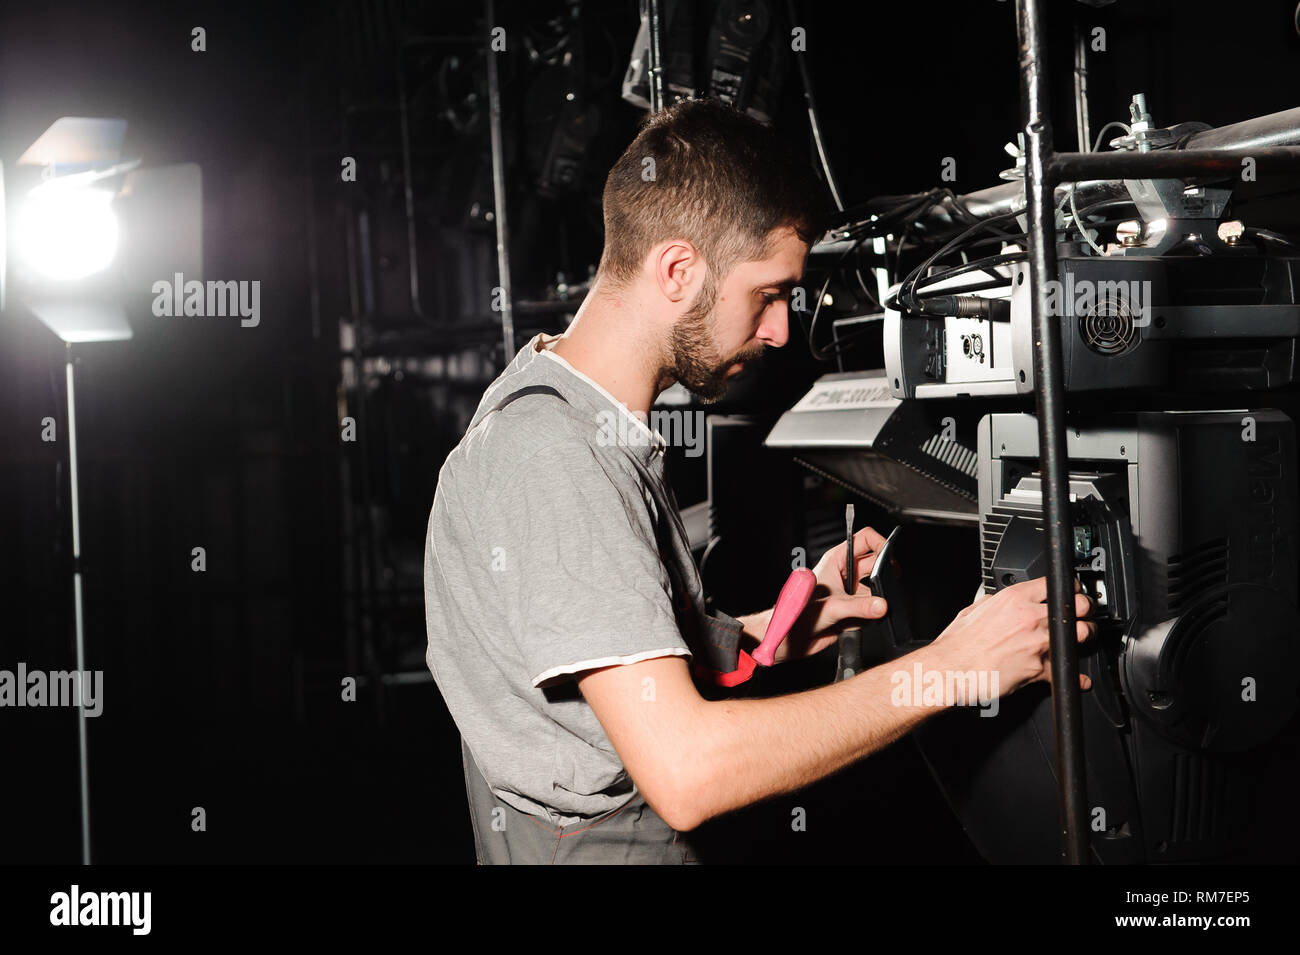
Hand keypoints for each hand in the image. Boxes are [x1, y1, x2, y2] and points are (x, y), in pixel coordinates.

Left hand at [771, 527, 891, 662]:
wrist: (792, 639)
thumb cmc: (798, 615)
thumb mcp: (832, 607)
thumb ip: (859, 607)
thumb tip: (881, 605)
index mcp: (836, 561)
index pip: (864, 540)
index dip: (880, 544)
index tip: (890, 558)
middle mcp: (844, 574)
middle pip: (875, 565)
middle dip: (882, 578)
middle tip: (884, 588)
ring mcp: (849, 591)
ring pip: (875, 590)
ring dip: (873, 602)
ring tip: (861, 612)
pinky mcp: (852, 609)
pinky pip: (871, 609)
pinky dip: (868, 617)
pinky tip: (851, 623)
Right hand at [926, 576, 1096, 696]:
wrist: (951, 671)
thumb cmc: (958, 645)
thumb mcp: (972, 610)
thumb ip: (993, 603)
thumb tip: (998, 602)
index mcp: (1014, 598)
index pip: (1055, 584)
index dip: (1069, 588)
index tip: (1072, 593)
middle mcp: (1030, 617)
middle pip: (1078, 606)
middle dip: (1085, 610)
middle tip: (1084, 615)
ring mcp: (1038, 642)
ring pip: (1080, 635)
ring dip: (1083, 638)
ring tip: (1080, 641)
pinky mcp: (1040, 668)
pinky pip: (1067, 671)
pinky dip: (1075, 677)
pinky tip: (1078, 678)